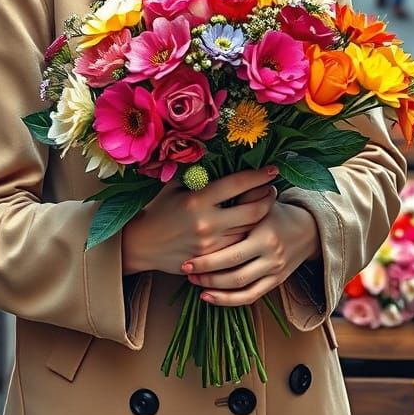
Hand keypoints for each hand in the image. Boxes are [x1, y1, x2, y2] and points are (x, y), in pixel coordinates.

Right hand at [121, 167, 278, 275]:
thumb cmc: (158, 210)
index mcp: (198, 199)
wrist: (141, 245)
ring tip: (265, 205)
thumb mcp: (174, 186)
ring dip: (262, 217)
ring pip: (250, 231)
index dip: (258, 175)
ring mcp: (211, 244)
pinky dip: (247, 235)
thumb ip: (196, 173)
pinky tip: (251, 226)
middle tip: (272, 189)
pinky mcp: (211, 260)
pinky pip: (238, 247)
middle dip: (268, 198)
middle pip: (253, 210)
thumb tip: (217, 154)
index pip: (237, 184)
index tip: (272, 170)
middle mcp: (207, 222)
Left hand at [180, 202, 320, 306]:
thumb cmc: (276, 212)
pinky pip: (250, 296)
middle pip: (233, 267)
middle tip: (185, 267)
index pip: (232, 245)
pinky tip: (209, 297)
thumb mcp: (260, 201)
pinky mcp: (276, 282)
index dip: (207, 252)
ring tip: (193, 281)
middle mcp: (271, 252)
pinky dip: (228, 300)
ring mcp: (274, 269)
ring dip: (214, 286)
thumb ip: (238, 199)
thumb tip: (206, 189)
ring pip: (240, 285)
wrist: (308, 230)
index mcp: (264, 231)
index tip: (185, 251)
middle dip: (206, 270)